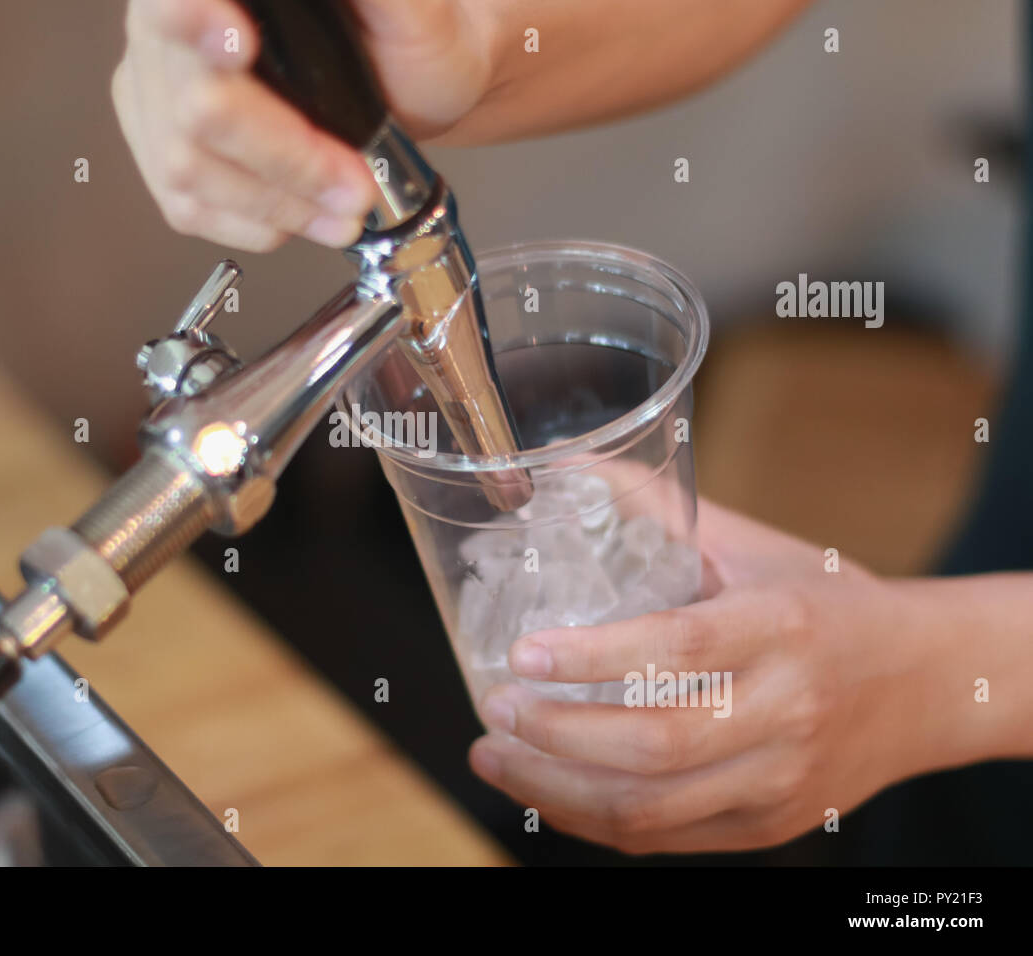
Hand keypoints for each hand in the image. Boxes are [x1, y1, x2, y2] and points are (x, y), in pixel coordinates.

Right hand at [111, 0, 493, 251]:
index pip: (177, 3)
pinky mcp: (166, 152)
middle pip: (197, 103)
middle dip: (284, 156)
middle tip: (353, 184)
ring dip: (277, 203)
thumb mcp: (414, 8)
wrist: (417, 87)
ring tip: (343, 211)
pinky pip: (187, 205)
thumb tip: (366, 1)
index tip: (240, 45)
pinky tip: (300, 216)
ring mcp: (163, 93)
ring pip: (189, 166)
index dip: (196, 21)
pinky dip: (254, 224)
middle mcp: (175, 29)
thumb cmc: (413, 42)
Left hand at [468, 500, 1020, 853]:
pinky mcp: (769, 824)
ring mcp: (779, 780)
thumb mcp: (754, 548)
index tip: (522, 654)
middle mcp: (787, 711)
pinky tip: (545, 790)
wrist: (930, 683)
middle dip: (555, 735)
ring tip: (493, 756)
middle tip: (494, 708)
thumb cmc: (828, 603)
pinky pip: (664, 836)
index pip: (679, 650)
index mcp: (782, 628)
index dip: (592, 658)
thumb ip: (660, 511)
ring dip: (554, 789)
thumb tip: (566, 468)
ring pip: (649, 808)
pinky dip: (591, 819)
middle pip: (655, 746)